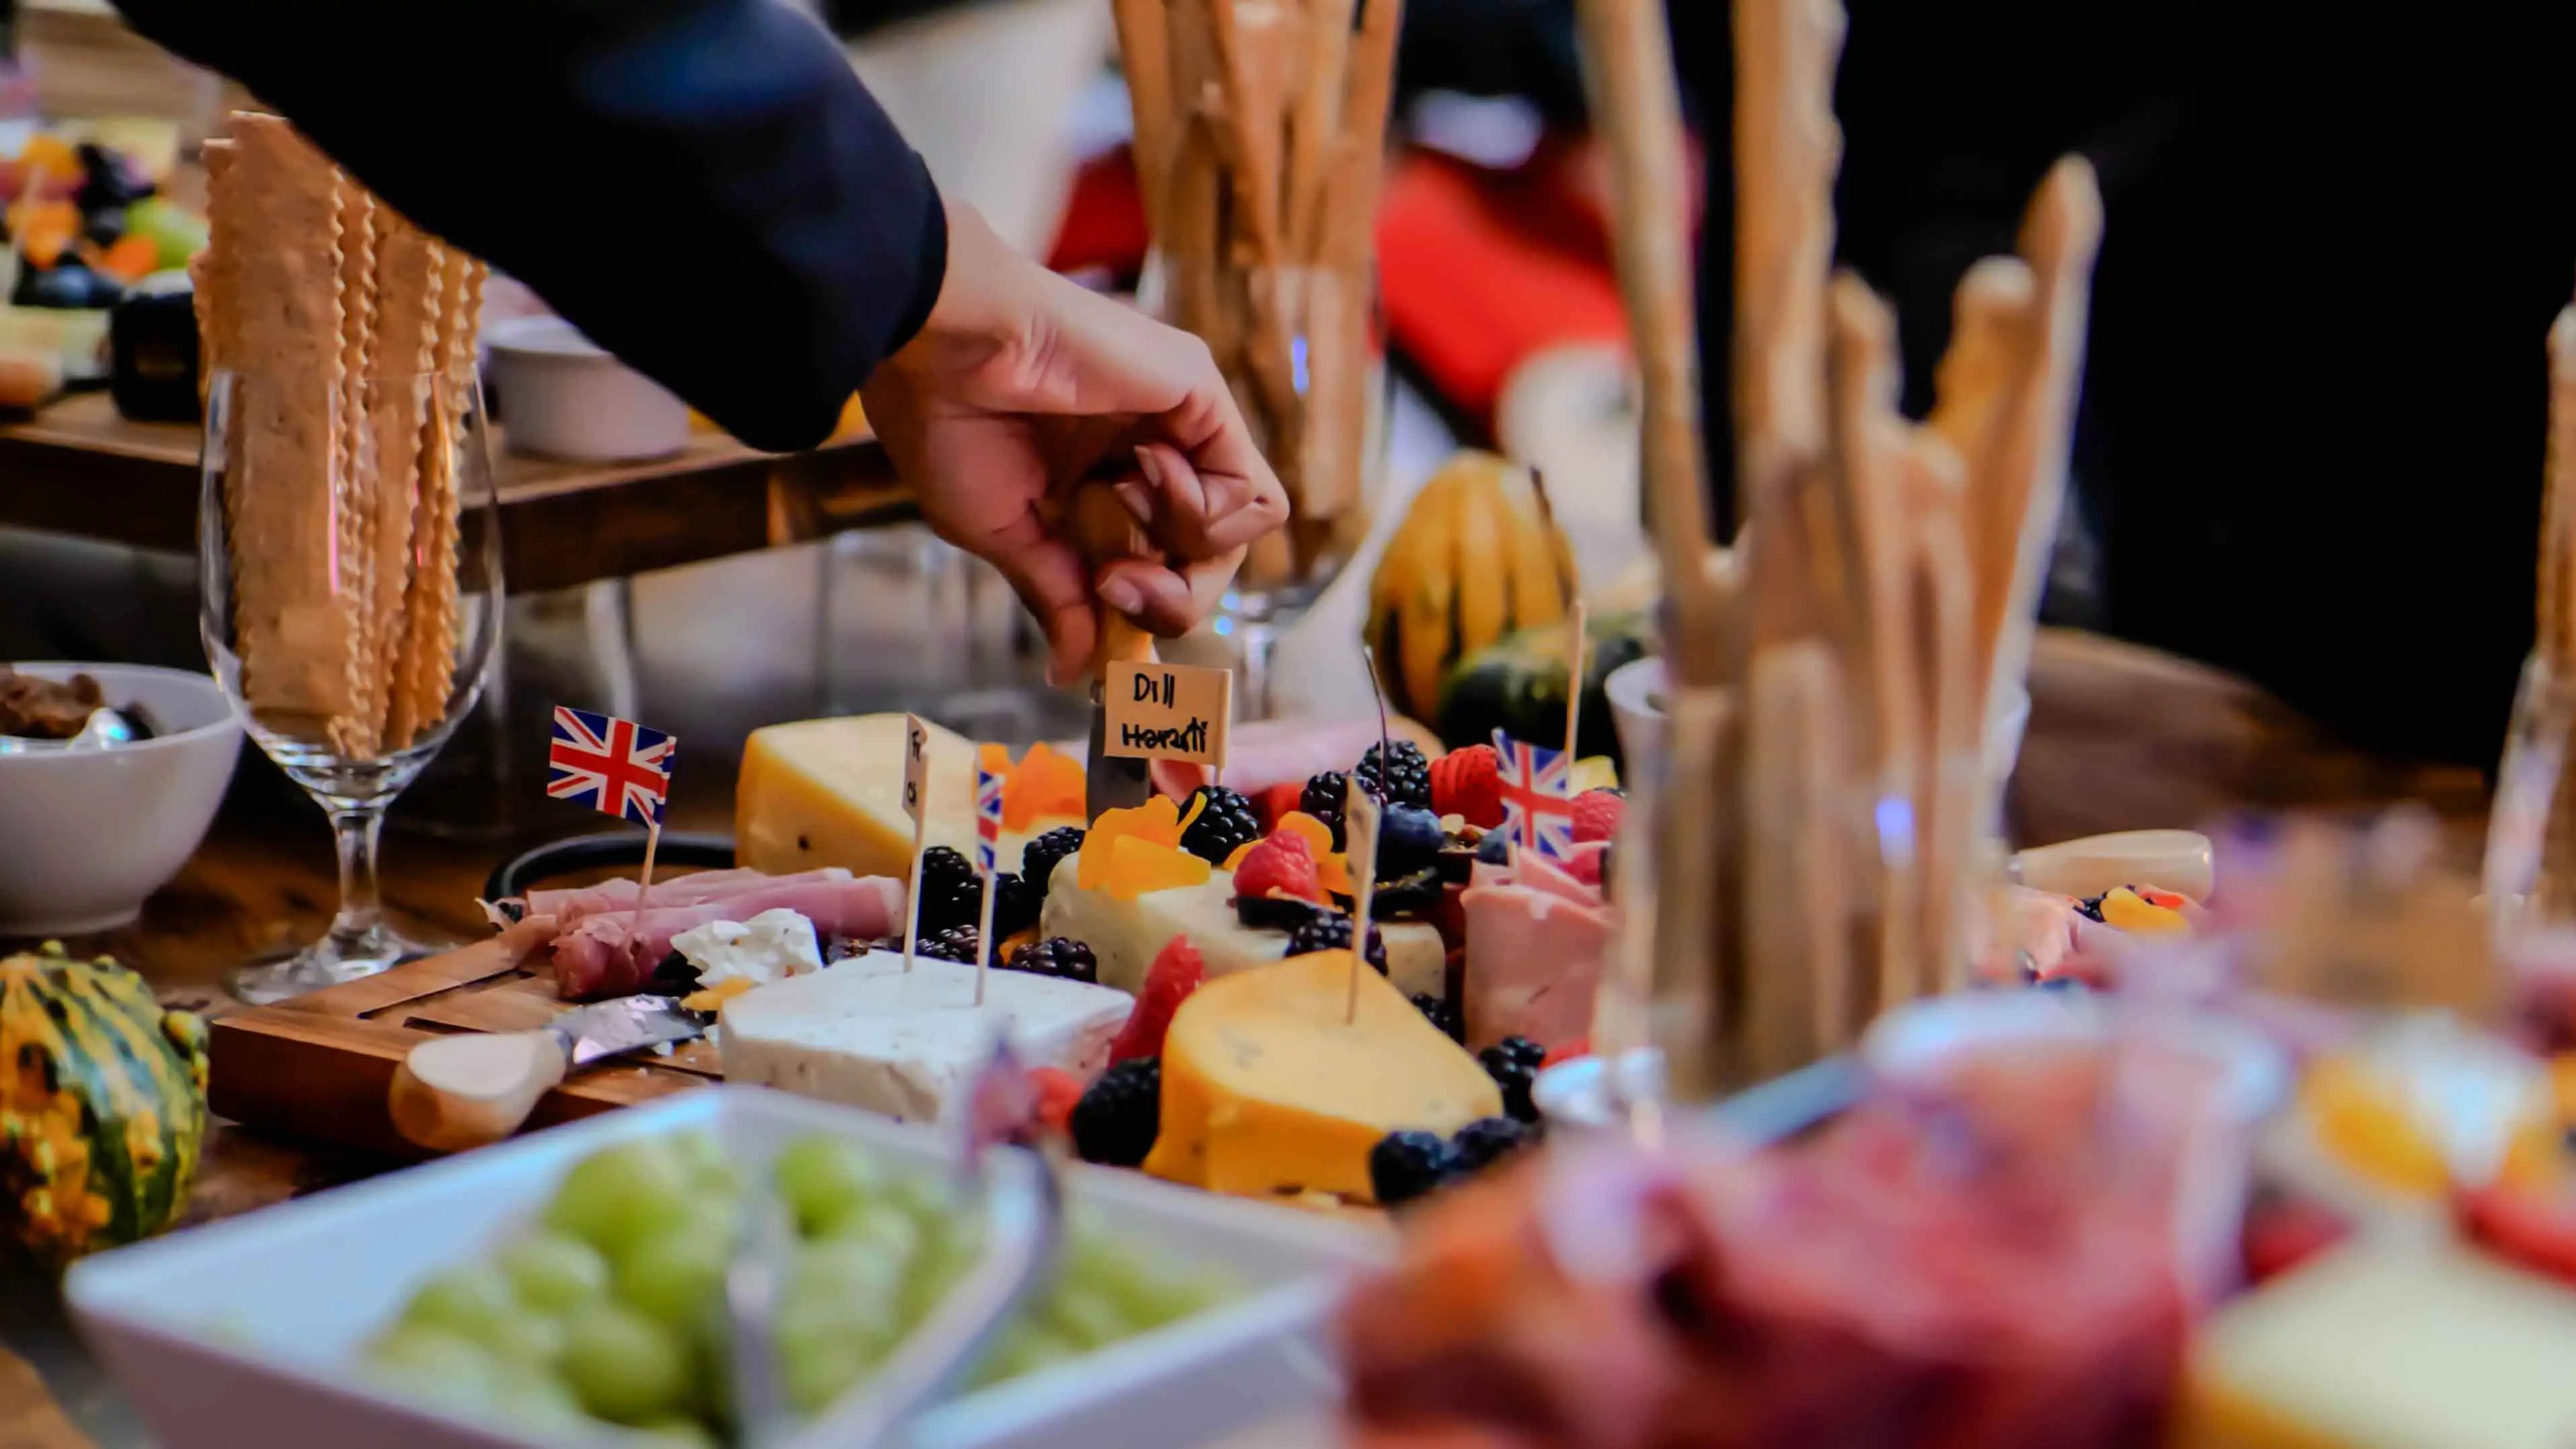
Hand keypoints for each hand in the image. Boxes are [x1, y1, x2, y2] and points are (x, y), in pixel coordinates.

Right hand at [860, 198, 1288, 683]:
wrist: (940, 345)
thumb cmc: (947, 421)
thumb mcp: (1006, 534)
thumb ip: (1060, 597)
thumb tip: (1076, 674)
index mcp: (1101, 479)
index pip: (1165, 563)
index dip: (1146, 602)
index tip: (1098, 598)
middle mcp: (1151, 448)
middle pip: (1212, 555)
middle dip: (1173, 595)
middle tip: (1112, 584)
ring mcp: (1182, 420)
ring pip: (1244, 527)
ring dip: (1185, 549)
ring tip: (1120, 516)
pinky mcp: (1202, 393)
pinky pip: (1252, 491)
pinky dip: (1202, 510)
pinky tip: (1141, 474)